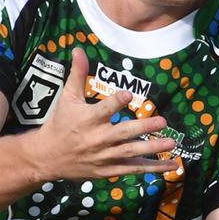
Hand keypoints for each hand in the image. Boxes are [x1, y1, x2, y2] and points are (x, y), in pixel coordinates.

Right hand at [31, 47, 179, 179]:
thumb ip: (78, 75)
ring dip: (152, 148)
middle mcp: (97, 139)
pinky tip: (170, 164)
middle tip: (162, 121)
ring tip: (171, 142)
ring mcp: (104, 157)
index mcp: (87, 120)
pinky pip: (132, 169)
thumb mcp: (67, 98)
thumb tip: (79, 49)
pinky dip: (151, 168)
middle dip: (143, 127)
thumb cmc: (60, 124)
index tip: (129, 94)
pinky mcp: (108, 170)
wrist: (47, 157)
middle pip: (123, 133)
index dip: (116, 101)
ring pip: (131, 152)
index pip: (104, 109)